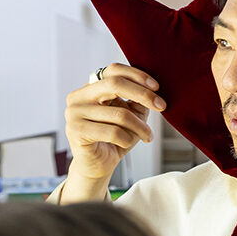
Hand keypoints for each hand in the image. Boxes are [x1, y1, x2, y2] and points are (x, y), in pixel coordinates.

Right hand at [64, 63, 165, 182]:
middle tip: (162, 106)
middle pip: (115, 84)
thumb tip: (152, 88)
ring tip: (148, 136)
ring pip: (120, 114)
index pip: (113, 70)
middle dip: (143, 95)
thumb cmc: (116, 138)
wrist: (99, 164)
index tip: (157, 87)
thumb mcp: (132, 114)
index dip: (137, 75)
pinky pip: (113, 132)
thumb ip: (138, 99)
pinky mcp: (76, 131)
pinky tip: (127, 144)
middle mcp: (78, 96)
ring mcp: (74, 113)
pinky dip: (127, 139)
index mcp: (90, 88)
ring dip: (141, 127)